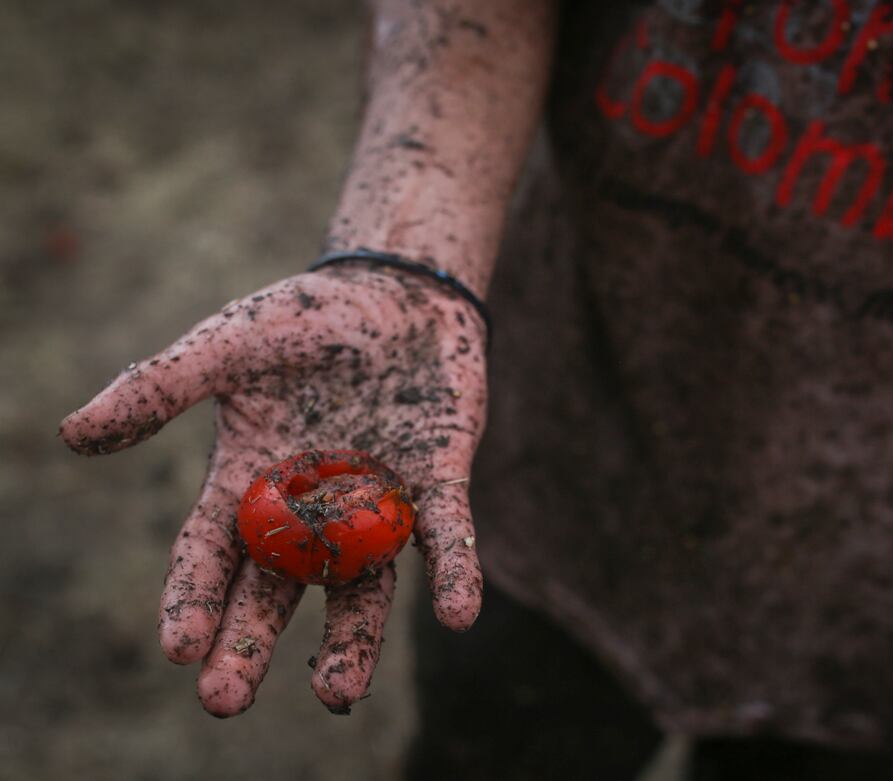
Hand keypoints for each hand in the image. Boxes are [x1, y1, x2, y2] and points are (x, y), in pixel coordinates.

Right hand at [59, 264, 486, 715]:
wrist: (397, 292)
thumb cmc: (306, 317)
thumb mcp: (230, 345)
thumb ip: (162, 387)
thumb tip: (71, 433)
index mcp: (251, 484)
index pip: (211, 554)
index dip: (193, 600)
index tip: (179, 649)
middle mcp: (311, 512)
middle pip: (275, 590)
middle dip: (250, 644)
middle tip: (224, 700)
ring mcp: (375, 505)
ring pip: (361, 588)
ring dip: (352, 642)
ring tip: (336, 694)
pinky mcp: (437, 486)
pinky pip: (444, 538)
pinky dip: (453, 574)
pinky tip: (457, 614)